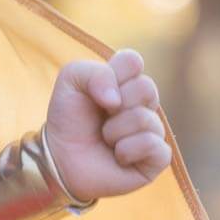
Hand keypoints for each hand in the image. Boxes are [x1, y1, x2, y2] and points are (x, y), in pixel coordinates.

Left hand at [44, 47, 172, 204]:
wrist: (61, 158)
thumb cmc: (68, 119)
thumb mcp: (70, 83)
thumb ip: (92, 73)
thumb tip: (116, 99)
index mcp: (126, 81)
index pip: (133, 60)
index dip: (113, 73)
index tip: (95, 89)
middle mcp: (143, 103)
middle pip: (146, 87)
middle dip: (114, 104)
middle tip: (102, 116)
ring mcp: (153, 129)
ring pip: (144, 118)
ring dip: (114, 131)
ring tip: (105, 139)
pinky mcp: (158, 156)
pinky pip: (153, 145)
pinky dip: (127, 150)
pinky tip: (118, 156)